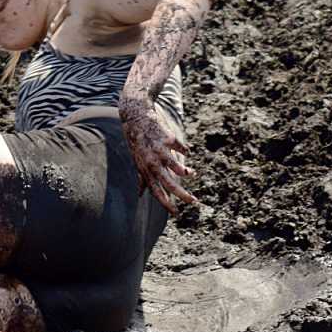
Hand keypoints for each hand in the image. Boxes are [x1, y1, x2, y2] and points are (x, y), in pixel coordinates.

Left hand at [119, 95, 195, 212]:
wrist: (136, 117)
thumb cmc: (137, 142)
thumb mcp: (137, 162)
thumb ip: (141, 179)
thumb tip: (139, 195)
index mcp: (146, 170)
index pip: (156, 192)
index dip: (166, 204)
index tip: (177, 213)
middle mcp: (152, 163)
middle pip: (169, 184)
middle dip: (182, 194)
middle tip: (194, 201)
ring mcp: (160, 151)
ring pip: (176, 167)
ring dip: (186, 172)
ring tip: (192, 174)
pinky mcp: (168, 138)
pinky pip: (180, 148)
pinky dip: (184, 150)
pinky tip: (186, 151)